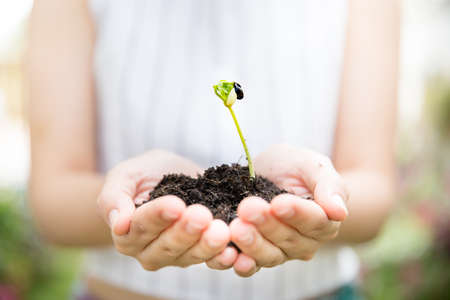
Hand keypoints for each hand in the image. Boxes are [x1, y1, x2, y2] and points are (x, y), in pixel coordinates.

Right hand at [97, 150, 237, 270]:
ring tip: (221, 231)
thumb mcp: (124, 176)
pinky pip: (211, 259)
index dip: (158, 217)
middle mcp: (149, 251)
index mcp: (127, 234)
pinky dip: (222, 257)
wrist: (167, 175)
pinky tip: (233, 251)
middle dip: (185, 232)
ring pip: (190, 255)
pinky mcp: (199, 253)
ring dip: (207, 245)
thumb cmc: (142, 175)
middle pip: (167, 246)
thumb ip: (114, 198)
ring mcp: (176, 256)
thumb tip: (118, 224)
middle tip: (202, 216)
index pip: (141, 227)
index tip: (175, 205)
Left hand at [230, 144, 348, 276]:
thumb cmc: (295, 166)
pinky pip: (251, 265)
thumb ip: (329, 185)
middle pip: (289, 239)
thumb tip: (340, 212)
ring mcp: (281, 251)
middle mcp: (305, 242)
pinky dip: (240, 263)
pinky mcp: (256, 255)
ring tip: (236, 227)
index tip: (278, 203)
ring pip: (270, 255)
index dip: (297, 213)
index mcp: (324, 220)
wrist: (270, 173)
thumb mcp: (311, 164)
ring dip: (252, 244)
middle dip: (267, 225)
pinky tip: (229, 255)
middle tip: (248, 208)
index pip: (315, 221)